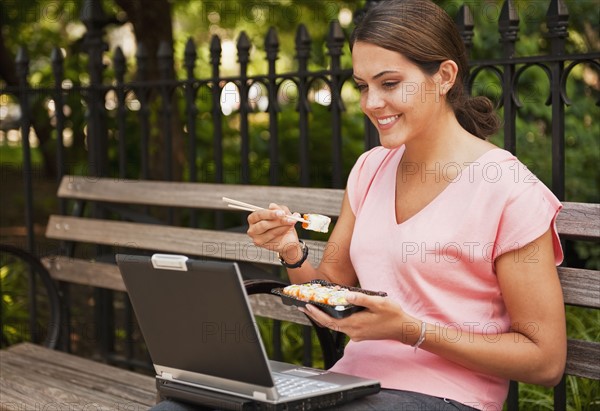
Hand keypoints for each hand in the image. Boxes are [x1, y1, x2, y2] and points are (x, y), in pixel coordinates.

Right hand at [246, 203, 301, 253]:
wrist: (287, 239)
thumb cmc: (282, 225)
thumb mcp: (282, 214)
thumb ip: (278, 209)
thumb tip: (272, 206)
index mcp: (253, 218)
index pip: (259, 214)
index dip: (270, 213)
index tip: (282, 213)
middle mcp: (252, 229)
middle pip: (263, 225)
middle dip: (278, 221)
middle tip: (290, 219)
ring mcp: (256, 238)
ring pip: (270, 232)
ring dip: (283, 227)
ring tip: (291, 223)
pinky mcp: (262, 245)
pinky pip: (274, 239)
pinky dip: (282, 233)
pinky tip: (287, 230)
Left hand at [300, 291, 420, 343]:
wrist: (403, 329)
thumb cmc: (393, 315)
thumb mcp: (378, 303)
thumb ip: (361, 299)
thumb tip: (346, 295)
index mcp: (355, 324)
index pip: (329, 321)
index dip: (316, 314)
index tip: (307, 306)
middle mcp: (353, 332)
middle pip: (329, 324)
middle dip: (316, 315)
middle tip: (305, 306)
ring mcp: (356, 334)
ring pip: (336, 325)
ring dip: (325, 317)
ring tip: (316, 307)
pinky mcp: (359, 334)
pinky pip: (343, 326)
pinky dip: (335, 319)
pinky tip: (334, 311)